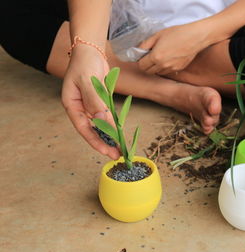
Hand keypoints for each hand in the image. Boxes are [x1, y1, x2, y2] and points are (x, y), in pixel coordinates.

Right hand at [61, 45, 119, 159]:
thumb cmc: (85, 64)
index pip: (84, 128)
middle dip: (104, 143)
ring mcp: (90, 106)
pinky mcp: (99, 103)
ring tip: (120, 148)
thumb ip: (95, 102)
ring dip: (110, 137)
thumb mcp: (88, 82)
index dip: (95, 141)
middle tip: (117, 154)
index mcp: (72, 105)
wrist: (90, 51)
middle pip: (92, 130)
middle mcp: (80, 109)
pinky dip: (113, 126)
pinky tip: (120, 134)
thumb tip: (103, 121)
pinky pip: (106, 117)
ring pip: (100, 126)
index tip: (106, 151)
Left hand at [138, 22, 209, 74]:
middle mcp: (162, 65)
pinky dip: (164, 67)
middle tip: (149, 57)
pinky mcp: (178, 69)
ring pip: (158, 73)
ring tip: (160, 57)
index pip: (141, 66)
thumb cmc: (177, 33)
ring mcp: (171, 69)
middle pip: (148, 71)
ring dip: (156, 67)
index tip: (142, 56)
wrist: (195, 37)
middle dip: (146, 65)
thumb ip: (145, 44)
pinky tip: (168, 58)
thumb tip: (137, 50)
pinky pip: (167, 71)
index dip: (140, 61)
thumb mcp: (157, 35)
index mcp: (156, 56)